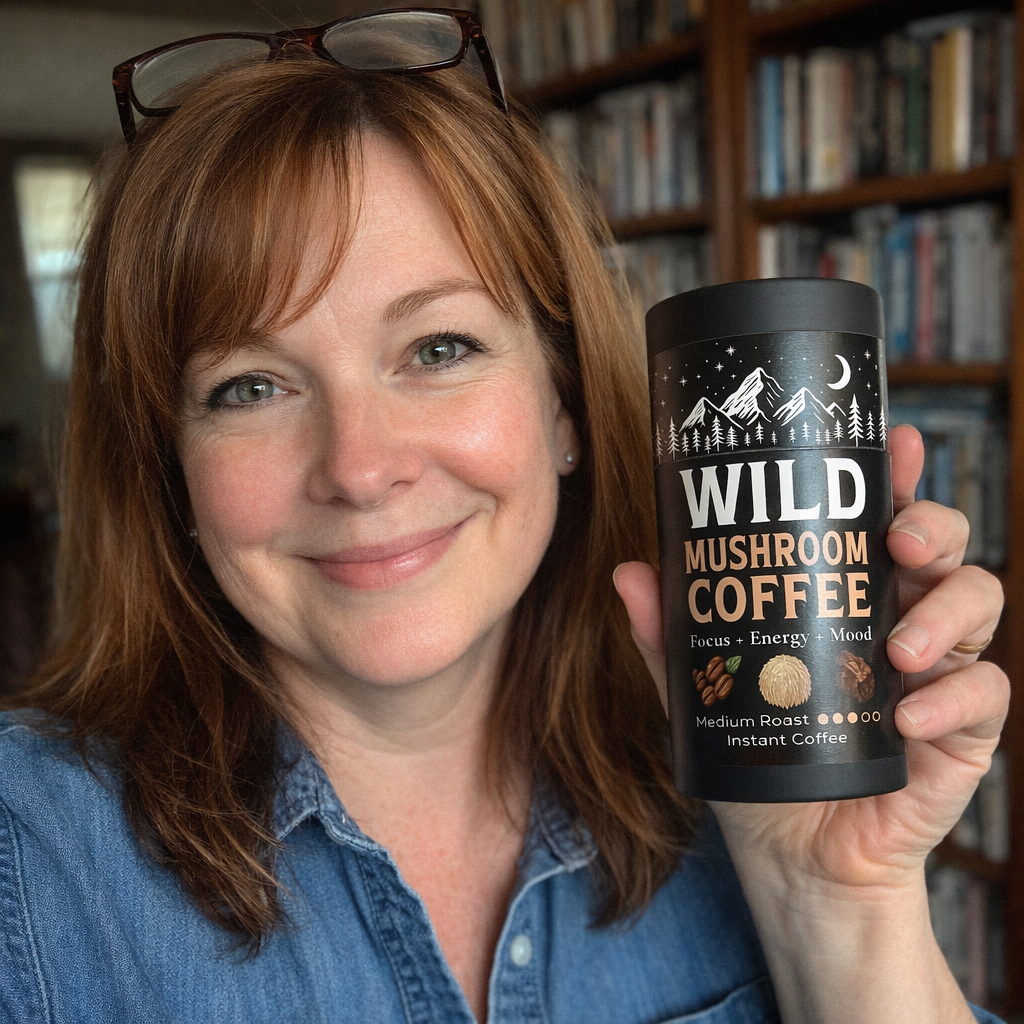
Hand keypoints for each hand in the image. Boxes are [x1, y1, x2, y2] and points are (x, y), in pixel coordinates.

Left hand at [613, 423, 1007, 887]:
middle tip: (898, 541)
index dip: (894, 476)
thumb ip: (669, 638)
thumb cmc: (756, 759)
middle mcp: (901, 617)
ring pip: (982, 602)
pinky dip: (953, 699)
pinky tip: (907, 719)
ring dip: (947, 612)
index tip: (891, 445)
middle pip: (945, 545)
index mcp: (847, 595)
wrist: (793, 855)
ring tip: (898, 648)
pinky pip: (986, 694)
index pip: (878, 520)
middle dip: (933, 525)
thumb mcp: (701, 691)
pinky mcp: (962, 730)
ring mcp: (937, 670)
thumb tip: (630, 572)